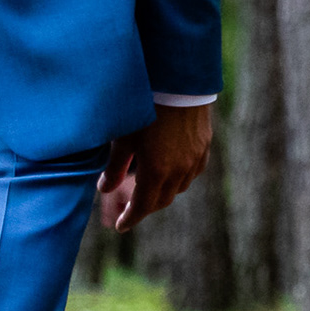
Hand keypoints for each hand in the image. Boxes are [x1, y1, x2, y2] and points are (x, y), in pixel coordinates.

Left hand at [99, 104, 213, 230]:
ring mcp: (194, 160)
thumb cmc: (145, 108)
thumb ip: (115, 167)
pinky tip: (170, 172)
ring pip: (179, 188)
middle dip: (145, 208)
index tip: (120, 227)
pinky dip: (179, 179)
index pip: (143, 206)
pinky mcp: (204, 147)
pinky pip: (192, 173)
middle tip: (131, 208)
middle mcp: (179, 171)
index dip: (131, 219)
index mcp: (156, 171)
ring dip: (162, 193)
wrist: (179, 83)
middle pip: (161, 201)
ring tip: (148, 189)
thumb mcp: (123, 137)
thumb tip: (105, 189)